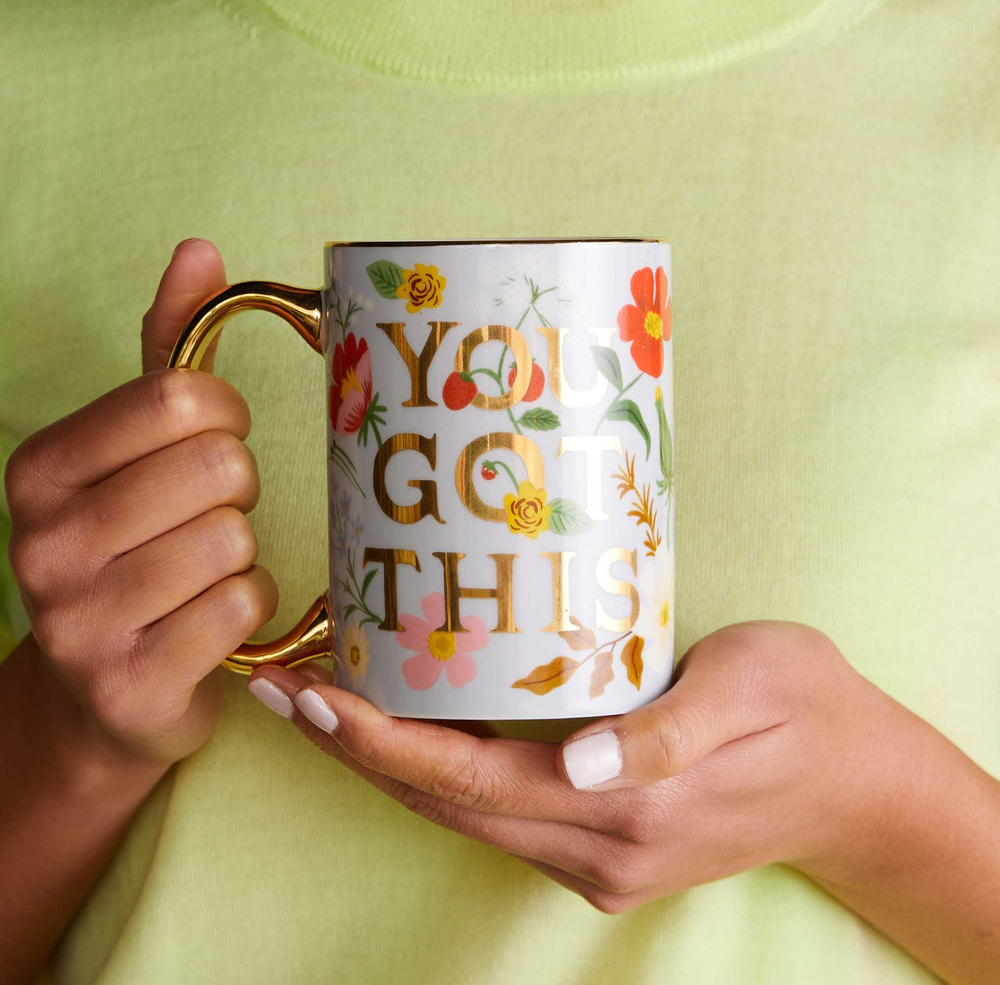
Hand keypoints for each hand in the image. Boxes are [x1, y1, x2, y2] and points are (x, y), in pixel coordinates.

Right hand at [4, 239, 277, 765]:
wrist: (105, 691)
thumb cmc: (136, 548)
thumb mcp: (136, 448)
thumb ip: (166, 348)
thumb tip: (199, 250)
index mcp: (39, 469)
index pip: (179, 399)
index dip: (224, 416)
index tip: (213, 440)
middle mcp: (43, 542)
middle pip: (216, 468)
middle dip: (236, 488)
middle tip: (213, 513)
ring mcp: (80, 621)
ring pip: (232, 541)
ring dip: (242, 553)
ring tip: (207, 569)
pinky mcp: (130, 685)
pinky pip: (240, 608)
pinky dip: (250, 607)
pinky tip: (214, 619)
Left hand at [247, 621, 900, 910]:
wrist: (857, 783)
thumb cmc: (806, 710)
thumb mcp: (749, 691)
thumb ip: (663, 733)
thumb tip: (574, 765)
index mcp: (627, 808)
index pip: (470, 782)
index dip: (381, 742)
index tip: (314, 698)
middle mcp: (597, 848)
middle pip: (444, 803)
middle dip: (354, 750)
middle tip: (283, 691)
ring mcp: (596, 858)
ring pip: (461, 813)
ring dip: (383, 761)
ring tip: (321, 701)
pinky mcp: (602, 844)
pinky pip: (494, 811)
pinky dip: (436, 769)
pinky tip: (407, 724)